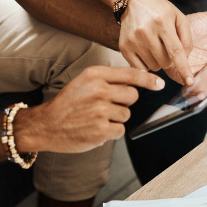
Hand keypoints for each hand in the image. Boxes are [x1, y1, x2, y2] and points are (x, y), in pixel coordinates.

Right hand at [16, 66, 163, 154]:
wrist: (47, 124)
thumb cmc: (68, 102)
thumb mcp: (85, 80)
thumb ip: (108, 79)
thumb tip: (137, 84)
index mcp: (95, 74)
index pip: (130, 74)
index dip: (148, 80)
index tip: (159, 84)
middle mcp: (99, 90)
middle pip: (132, 96)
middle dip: (125, 102)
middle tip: (108, 105)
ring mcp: (100, 110)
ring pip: (126, 114)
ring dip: (116, 118)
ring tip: (97, 117)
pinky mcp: (100, 130)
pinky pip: (120, 130)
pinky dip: (111, 132)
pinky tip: (96, 128)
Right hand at [118, 0, 194, 85]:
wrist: (133, 1)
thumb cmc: (159, 9)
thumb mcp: (178, 16)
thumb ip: (186, 37)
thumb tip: (185, 59)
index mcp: (162, 22)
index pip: (175, 51)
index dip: (184, 68)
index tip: (189, 82)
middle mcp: (146, 31)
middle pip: (165, 62)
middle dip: (170, 59)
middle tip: (165, 46)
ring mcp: (133, 40)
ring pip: (154, 67)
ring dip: (158, 61)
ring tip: (154, 46)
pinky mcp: (123, 47)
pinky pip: (140, 68)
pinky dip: (146, 64)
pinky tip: (145, 51)